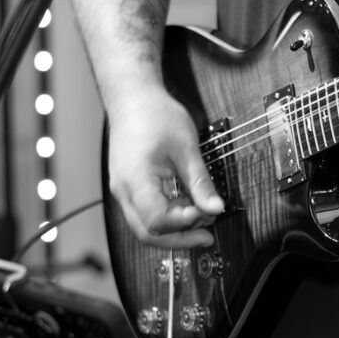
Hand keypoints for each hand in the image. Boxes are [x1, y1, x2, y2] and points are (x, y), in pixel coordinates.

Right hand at [105, 87, 224, 248]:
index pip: (156, 220)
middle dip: (179, 239)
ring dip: (173, 229)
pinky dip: (166, 217)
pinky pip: (144, 213)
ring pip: (144, 226)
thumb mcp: (187, 147)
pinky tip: (186, 208)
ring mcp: (122, 190)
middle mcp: (123, 189)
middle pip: (147, 232)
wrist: (132, 99)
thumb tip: (216, 208)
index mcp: (135, 179)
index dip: (184, 223)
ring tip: (201, 218)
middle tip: (208, 235)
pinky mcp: (127, 188)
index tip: (207, 213)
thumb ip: (200, 182)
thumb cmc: (155, 115)